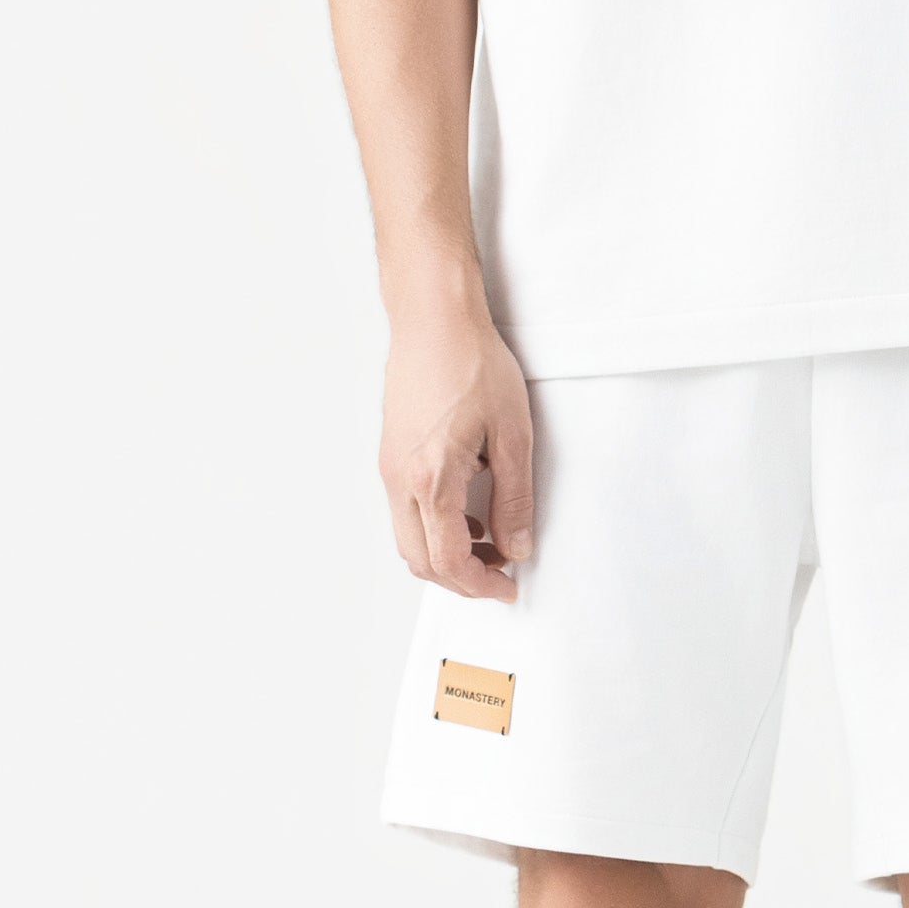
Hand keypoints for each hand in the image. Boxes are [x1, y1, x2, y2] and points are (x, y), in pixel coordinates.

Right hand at [380, 296, 534, 598]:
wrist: (433, 321)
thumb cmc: (472, 364)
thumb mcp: (513, 435)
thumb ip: (515, 498)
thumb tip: (518, 546)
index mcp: (432, 479)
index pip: (448, 560)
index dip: (480, 585)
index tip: (507, 586)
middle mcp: (401, 480)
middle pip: (420, 560)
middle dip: (460, 579)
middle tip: (500, 573)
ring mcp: (390, 468)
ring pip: (409, 539)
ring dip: (446, 554)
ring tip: (490, 541)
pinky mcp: (390, 456)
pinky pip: (405, 512)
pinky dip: (434, 528)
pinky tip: (467, 512)